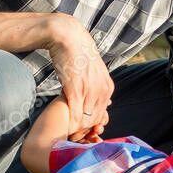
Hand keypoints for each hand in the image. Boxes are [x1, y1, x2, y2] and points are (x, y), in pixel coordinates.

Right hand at [46, 14, 113, 140]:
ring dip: (77, 128)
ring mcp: (89, 91)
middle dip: (85, 130)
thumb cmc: (78, 55)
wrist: (68, 37)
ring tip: (68, 131)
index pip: (102, 115)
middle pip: (95, 120)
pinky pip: (75, 113)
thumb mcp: (96, 73)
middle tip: (74, 134)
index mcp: (107, 88)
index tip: (82, 130)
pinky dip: (70, 122)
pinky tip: (64, 124)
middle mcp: (101, 91)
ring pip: (86, 120)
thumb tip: (105, 102)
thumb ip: (99, 88)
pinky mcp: (74, 90)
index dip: (92, 125)